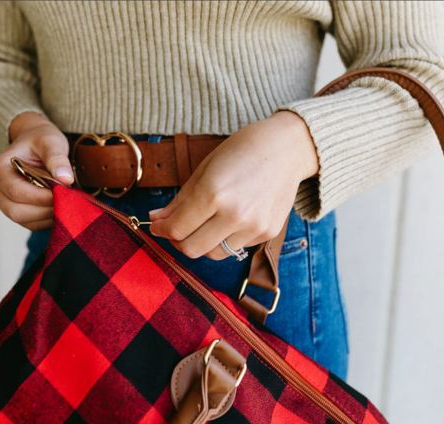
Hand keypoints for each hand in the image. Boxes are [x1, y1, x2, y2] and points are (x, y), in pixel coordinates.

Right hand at [0, 112, 72, 229]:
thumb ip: (57, 158)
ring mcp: (4, 203)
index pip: (16, 191)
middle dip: (45, 209)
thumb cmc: (40, 141)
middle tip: (68, 199)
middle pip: (17, 211)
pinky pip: (32, 224)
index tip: (63, 191)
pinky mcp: (17, 212)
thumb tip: (65, 179)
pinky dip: (48, 219)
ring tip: (67, 201)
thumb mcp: (50, 142)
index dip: (41, 196)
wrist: (36, 145)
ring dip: (48, 215)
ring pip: (25, 221)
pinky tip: (62, 206)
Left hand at [148, 111, 317, 259]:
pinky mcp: (267, 233)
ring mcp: (253, 227)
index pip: (176, 229)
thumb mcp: (204, 169)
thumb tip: (157, 220)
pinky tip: (228, 220)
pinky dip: (225, 239)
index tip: (157, 226)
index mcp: (213, 192)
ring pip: (213, 254)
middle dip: (177, 241)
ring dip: (201, 243)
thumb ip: (180, 200)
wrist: (286, 148)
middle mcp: (234, 214)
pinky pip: (236, 248)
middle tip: (176, 229)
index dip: (161, 230)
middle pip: (191, 249)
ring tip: (202, 225)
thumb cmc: (242, 151)